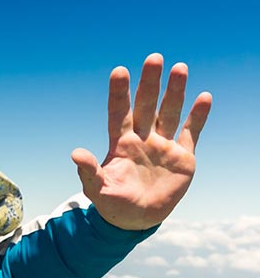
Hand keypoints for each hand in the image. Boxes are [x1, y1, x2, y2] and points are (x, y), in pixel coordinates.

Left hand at [72, 54, 211, 229]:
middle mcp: (142, 138)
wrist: (137, 219)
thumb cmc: (112, 204)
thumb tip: (75, 153)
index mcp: (120, 144)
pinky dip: (198, 116)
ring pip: (170, 112)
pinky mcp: (182, 156)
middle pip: (146, 105)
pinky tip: (204, 97)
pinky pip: (191, 132)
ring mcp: (163, 145)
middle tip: (153, 58)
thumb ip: (88, 171)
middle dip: (150, 83)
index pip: (119, 112)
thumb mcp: (98, 189)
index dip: (119, 93)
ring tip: (179, 68)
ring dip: (175, 91)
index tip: (119, 71)